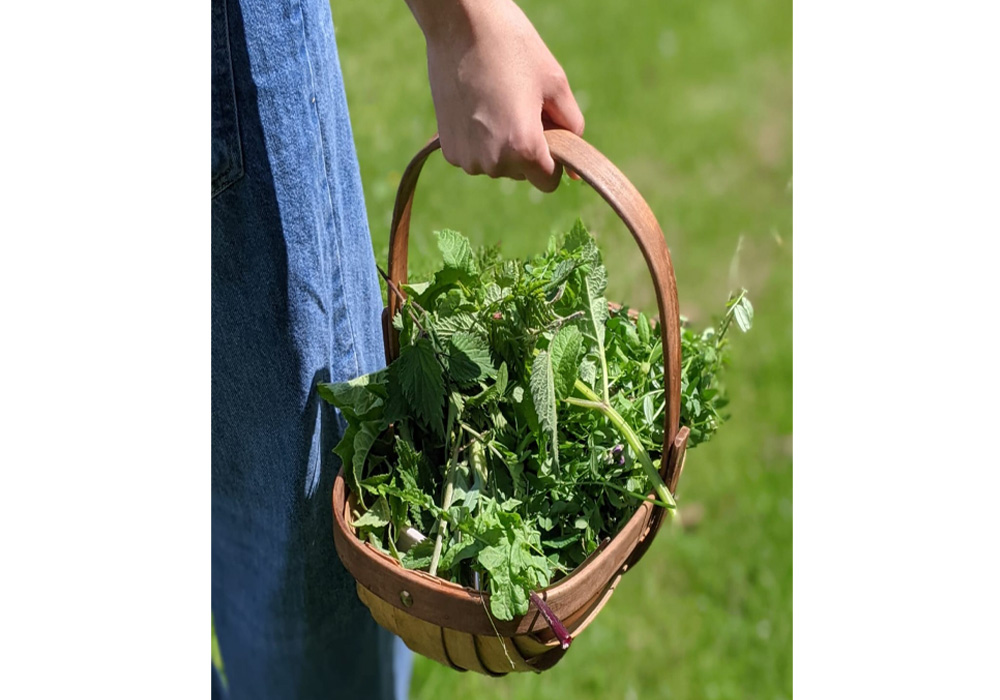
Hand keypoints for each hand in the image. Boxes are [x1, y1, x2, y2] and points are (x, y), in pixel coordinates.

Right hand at [406, 0, 584, 191]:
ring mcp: (467, 158)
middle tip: (521, 106)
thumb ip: (571, 127)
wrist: (459, 25)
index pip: (548, 182)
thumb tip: (573, 170)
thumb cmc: (513, 48)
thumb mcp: (555, 83)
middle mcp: (493, 162)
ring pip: (498, 165)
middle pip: (522, 173)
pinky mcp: (448, 149)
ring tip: (498, 102)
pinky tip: (478, 107)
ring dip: (503, 145)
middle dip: (528, 148)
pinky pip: (476, 155)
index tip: (548, 132)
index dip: (554, 160)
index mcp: (523, 149)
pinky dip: (481, 140)